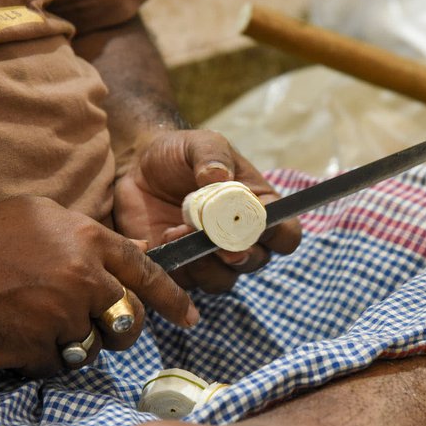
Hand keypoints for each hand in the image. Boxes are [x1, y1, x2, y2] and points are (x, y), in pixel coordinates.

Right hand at [0, 196, 196, 377]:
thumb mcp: (44, 217)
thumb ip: (91, 237)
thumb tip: (135, 250)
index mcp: (88, 240)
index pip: (146, 272)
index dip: (173, 298)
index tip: (190, 317)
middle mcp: (82, 277)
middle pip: (129, 319)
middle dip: (122, 329)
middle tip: (102, 327)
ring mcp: (61, 314)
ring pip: (95, 345)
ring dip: (76, 341)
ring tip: (41, 320)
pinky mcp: (38, 346)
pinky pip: (59, 363)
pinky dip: (45, 356)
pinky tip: (21, 334)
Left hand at [113, 129, 300, 292]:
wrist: (139, 167)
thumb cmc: (181, 154)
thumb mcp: (201, 143)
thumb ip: (213, 155)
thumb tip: (219, 176)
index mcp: (258, 209)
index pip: (286, 234)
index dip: (279, 233)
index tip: (259, 221)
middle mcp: (241, 239)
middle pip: (257, 261)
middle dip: (240, 254)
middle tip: (220, 242)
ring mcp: (211, 258)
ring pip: (223, 279)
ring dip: (205, 263)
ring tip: (179, 232)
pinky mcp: (181, 267)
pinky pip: (188, 282)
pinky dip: (178, 264)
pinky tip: (164, 236)